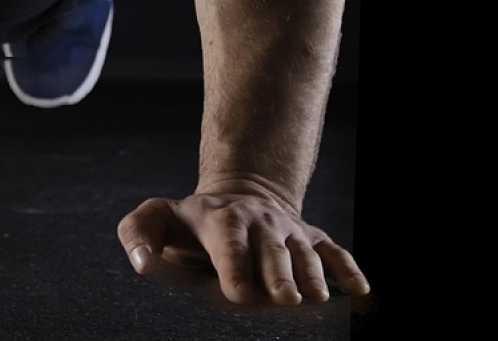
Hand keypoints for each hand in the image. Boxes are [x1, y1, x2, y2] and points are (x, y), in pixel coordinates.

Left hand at [116, 188, 367, 304]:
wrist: (238, 197)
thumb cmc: (190, 222)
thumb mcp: (157, 218)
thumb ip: (138, 232)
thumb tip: (141, 261)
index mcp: (221, 220)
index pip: (228, 243)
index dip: (234, 266)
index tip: (237, 293)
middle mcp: (260, 223)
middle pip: (272, 250)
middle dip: (278, 274)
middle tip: (285, 301)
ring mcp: (290, 231)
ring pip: (306, 252)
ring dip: (313, 275)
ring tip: (314, 298)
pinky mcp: (314, 239)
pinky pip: (335, 252)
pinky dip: (348, 270)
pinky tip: (359, 291)